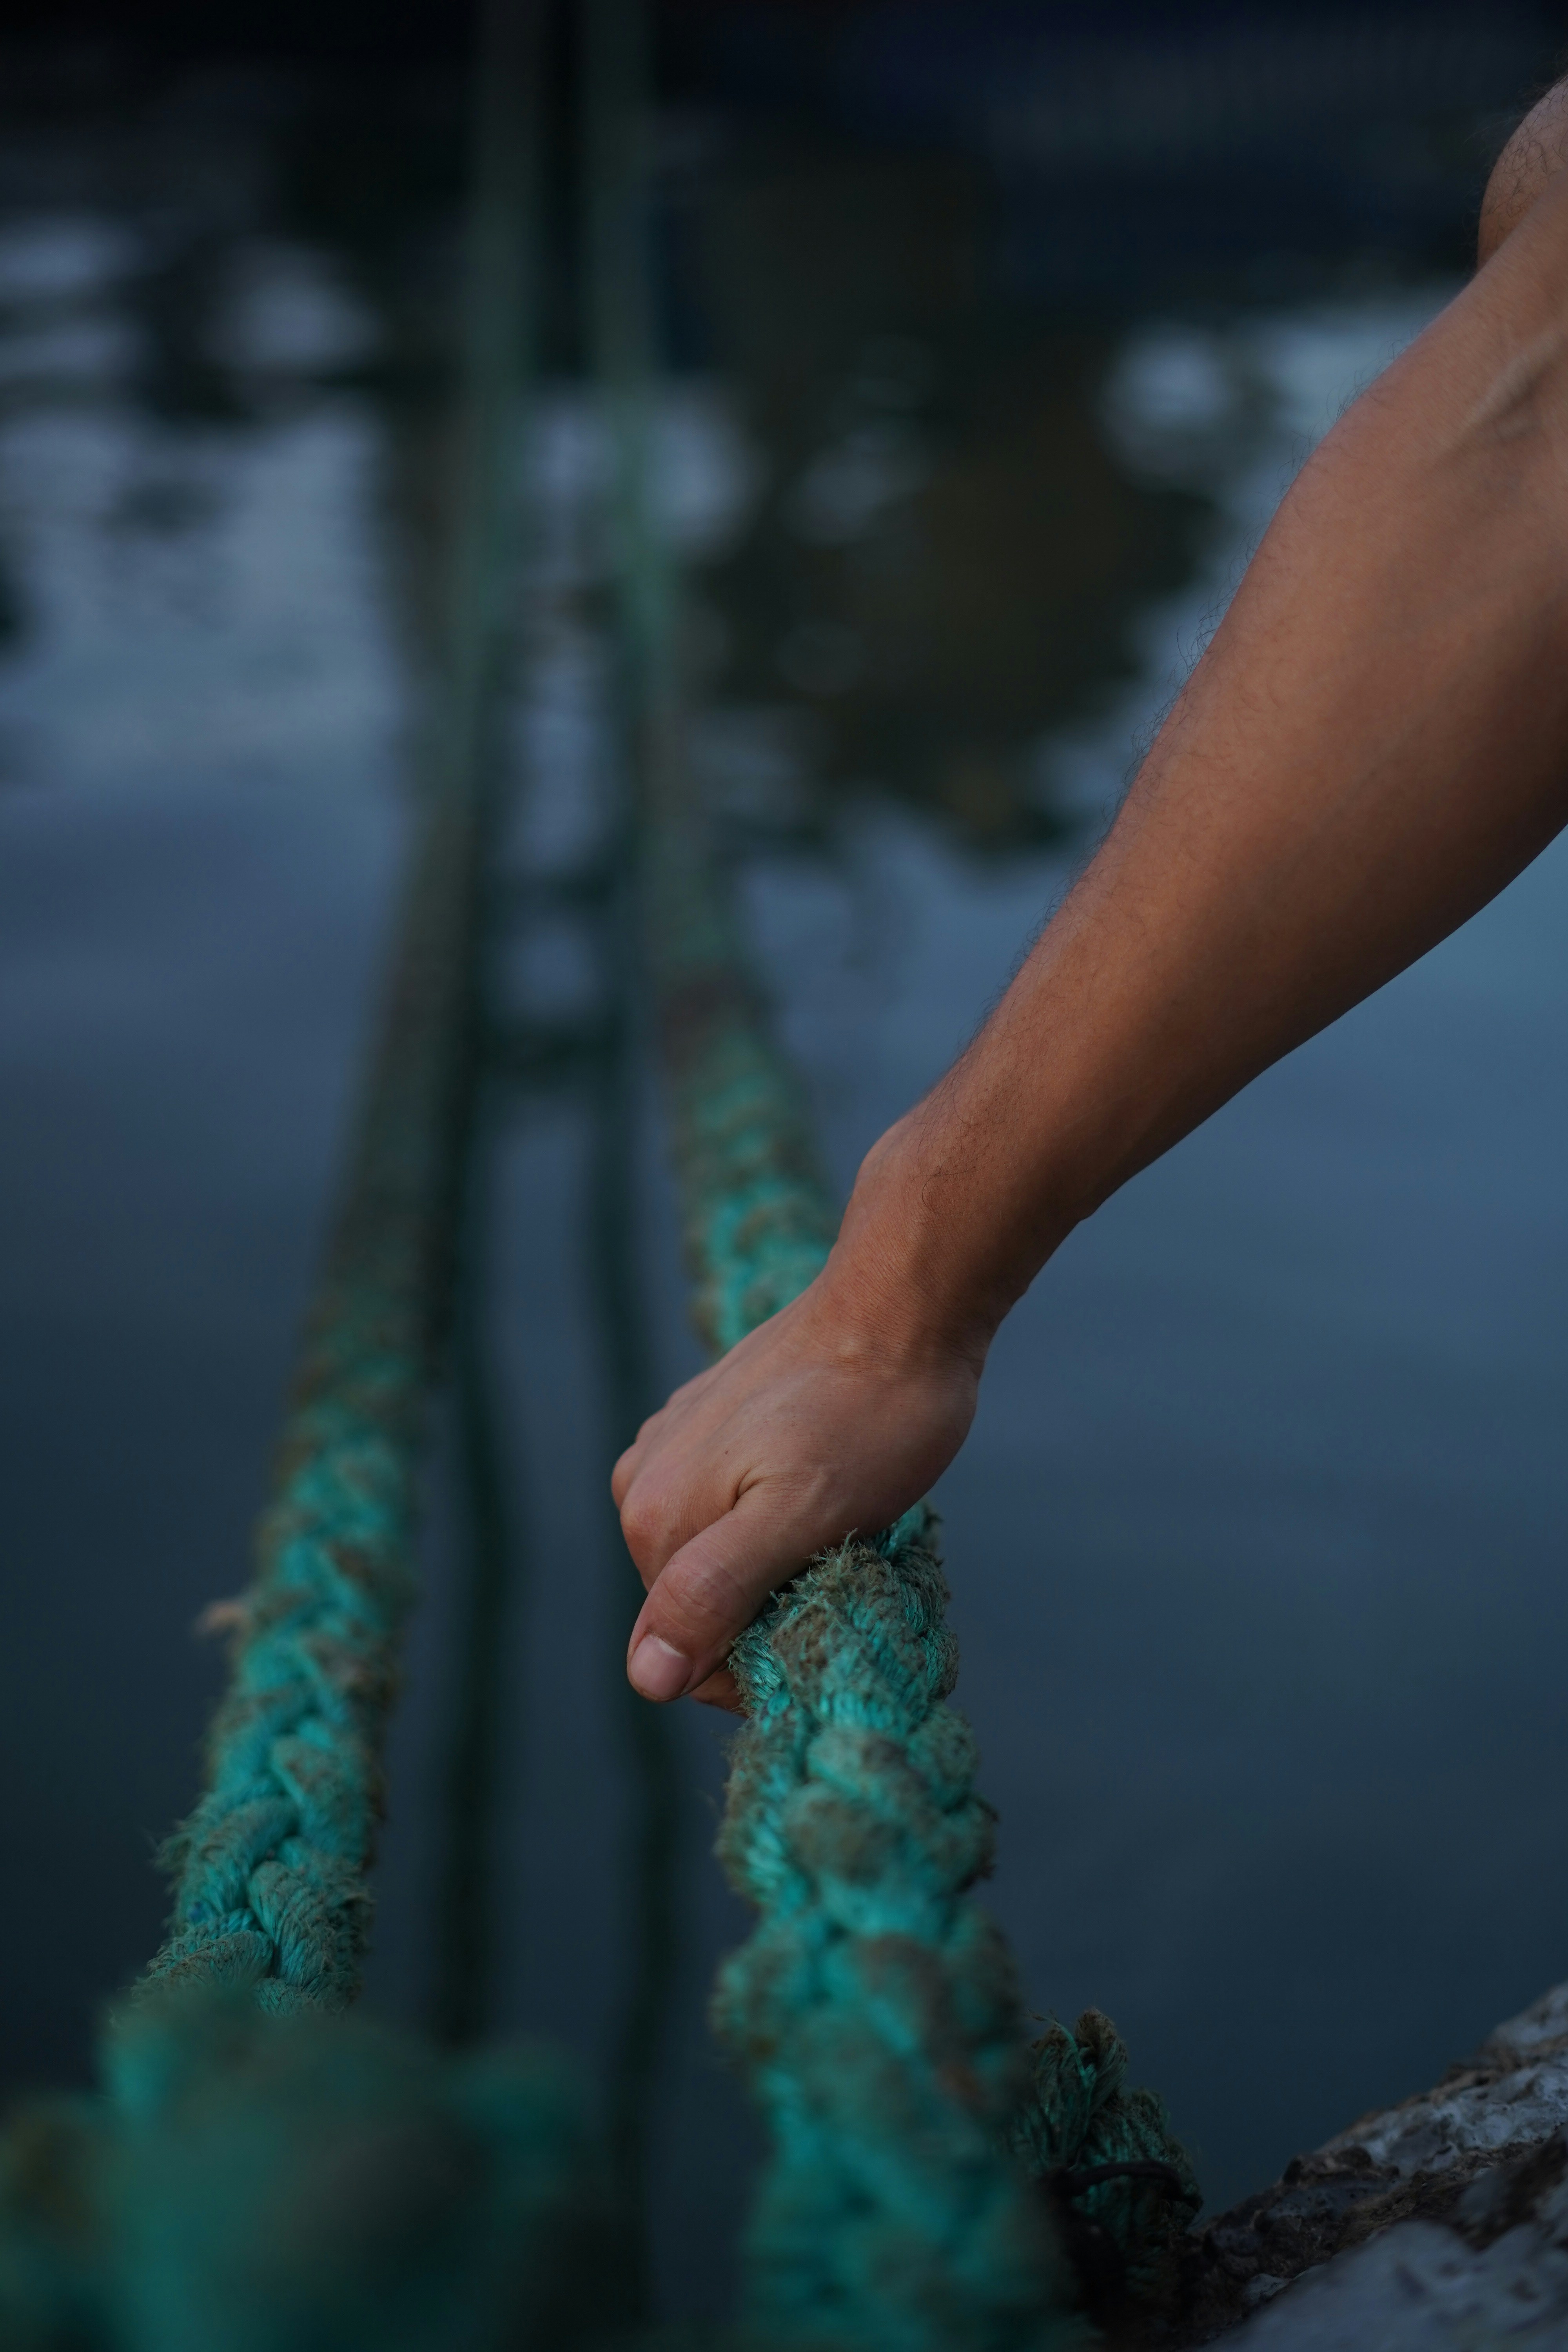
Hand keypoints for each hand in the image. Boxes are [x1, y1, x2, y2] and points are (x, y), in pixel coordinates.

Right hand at [613, 1261, 983, 1708]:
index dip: (757, 1664)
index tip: (823, 1630)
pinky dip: (772, 1519)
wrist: (900, 1307)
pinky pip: (726, 1506)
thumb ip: (715, 1593)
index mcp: (653, 1518)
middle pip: (696, 1605)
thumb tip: (645, 1677)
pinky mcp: (705, 1423)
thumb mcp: (802, 1519)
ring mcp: (671, 1446)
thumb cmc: (870, 1418)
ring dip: (772, 1567)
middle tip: (840, 1574)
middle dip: (765, 1612)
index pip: (682, 1654)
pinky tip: (821, 1491)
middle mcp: (641, 1483)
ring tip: (835, 1529)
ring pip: (714, 1558)